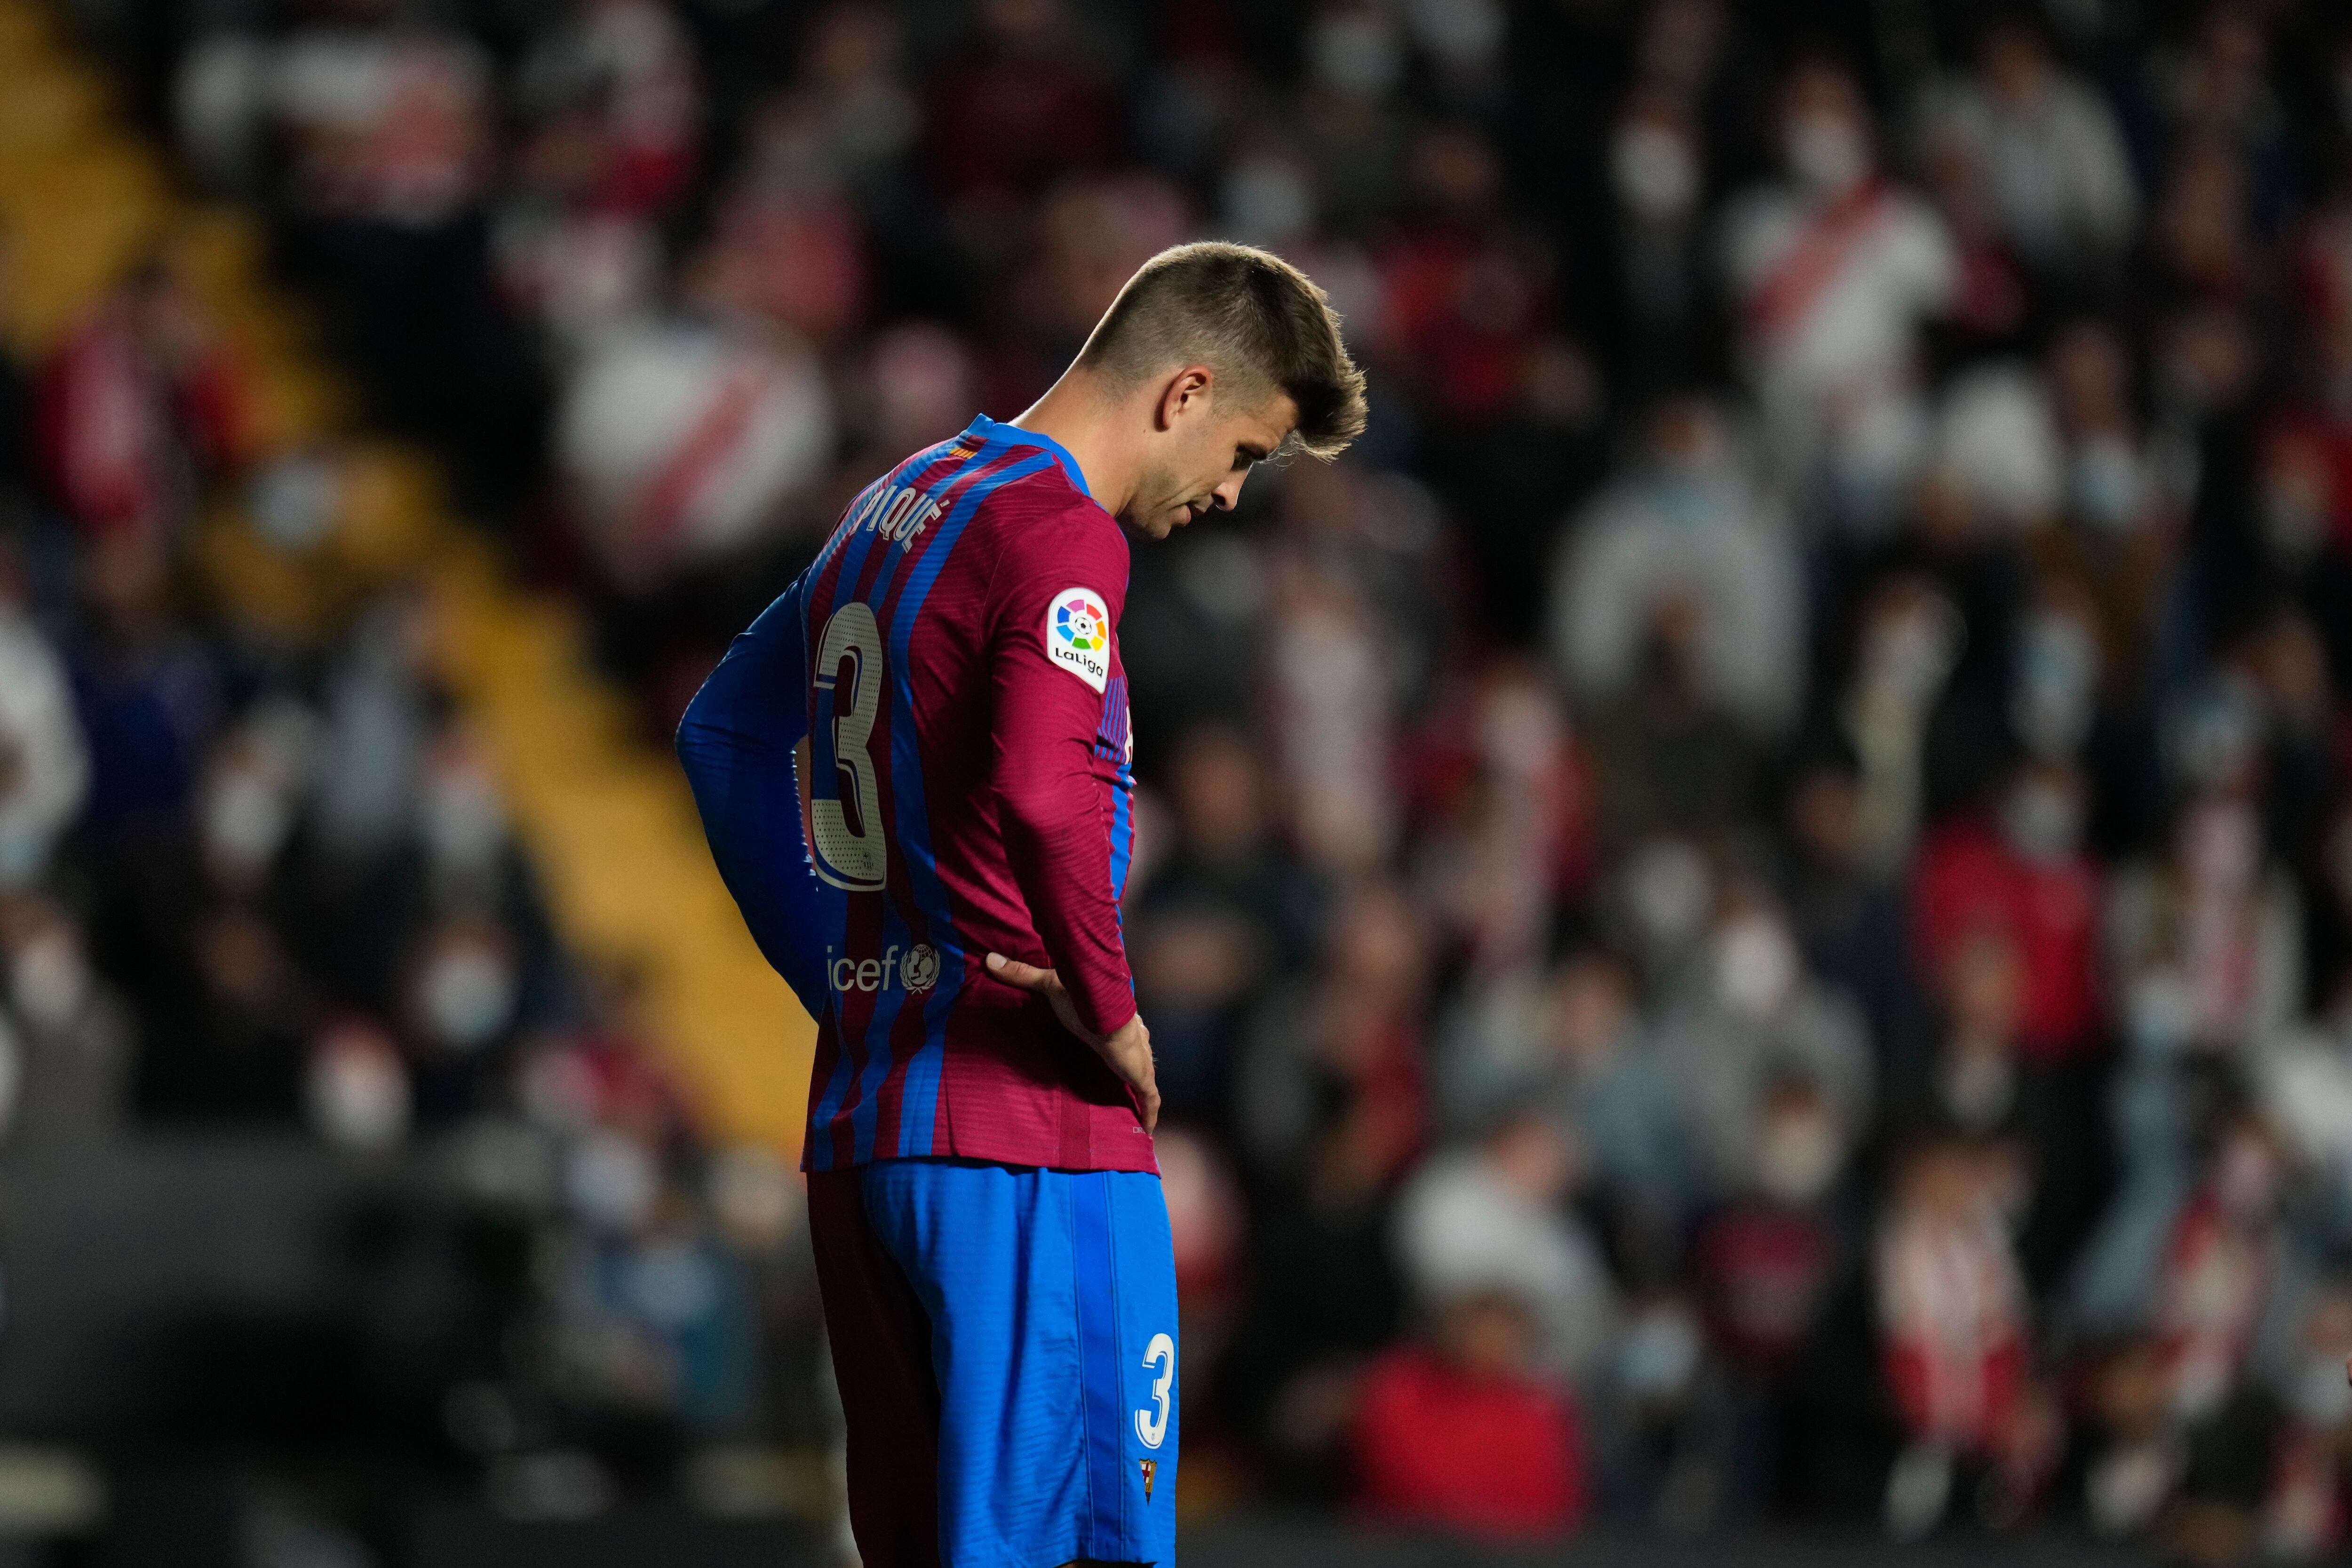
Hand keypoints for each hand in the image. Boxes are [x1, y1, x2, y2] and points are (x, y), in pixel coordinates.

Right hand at [985, 952, 1158, 1132]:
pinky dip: (1149, 1113)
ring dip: (1141, 1095)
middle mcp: (1134, 1043)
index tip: (1116, 1056)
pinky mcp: (1142, 1076)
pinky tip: (1146, 1130)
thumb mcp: (1049, 987)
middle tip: (1124, 1087)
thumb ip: (1022, 976)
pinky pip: (1149, 1100)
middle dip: (1134, 1072)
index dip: (1121, 1047)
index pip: (1124, 1036)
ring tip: (1136, 1112)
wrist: (1106, 1013)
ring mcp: (1140, 1061)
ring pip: (1145, 1081)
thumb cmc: (1083, 1002)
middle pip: (1138, 1059)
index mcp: (1118, 1023)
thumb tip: (990, 960)